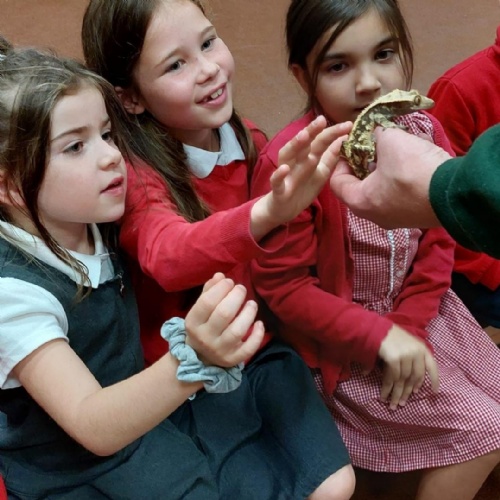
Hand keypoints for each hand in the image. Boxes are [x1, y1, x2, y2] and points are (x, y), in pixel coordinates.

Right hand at [184, 273, 264, 366]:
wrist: (199, 358)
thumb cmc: (202, 326)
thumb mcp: (199, 309)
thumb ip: (209, 291)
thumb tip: (220, 275)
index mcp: (193, 323)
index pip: (207, 302)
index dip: (221, 288)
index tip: (229, 281)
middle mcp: (205, 337)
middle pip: (224, 314)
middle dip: (236, 297)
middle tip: (241, 288)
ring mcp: (219, 350)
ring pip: (237, 331)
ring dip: (248, 314)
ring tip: (252, 303)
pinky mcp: (232, 360)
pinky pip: (248, 349)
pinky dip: (257, 335)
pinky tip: (260, 323)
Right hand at [251, 117, 350, 238]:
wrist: (283, 210)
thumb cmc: (302, 188)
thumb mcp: (320, 173)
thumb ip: (330, 157)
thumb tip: (342, 138)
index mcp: (307, 157)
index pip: (320, 141)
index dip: (332, 132)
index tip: (348, 124)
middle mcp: (295, 161)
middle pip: (304, 144)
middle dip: (312, 131)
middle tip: (322, 120)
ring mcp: (286, 175)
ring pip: (288, 156)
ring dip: (295, 146)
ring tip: (304, 135)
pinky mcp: (278, 190)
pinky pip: (276, 181)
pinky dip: (279, 175)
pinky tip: (284, 168)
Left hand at [329, 127, 450, 228]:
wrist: (454, 192)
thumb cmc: (412, 169)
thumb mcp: (391, 141)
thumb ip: (377, 135)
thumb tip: (377, 131)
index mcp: (359, 202)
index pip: (336, 182)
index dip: (340, 161)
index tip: (350, 146)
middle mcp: (373, 216)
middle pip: (359, 187)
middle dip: (363, 164)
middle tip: (371, 147)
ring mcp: (394, 219)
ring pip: (381, 191)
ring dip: (384, 170)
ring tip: (393, 150)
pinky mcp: (414, 217)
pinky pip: (399, 195)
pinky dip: (400, 178)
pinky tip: (411, 161)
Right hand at [378, 325, 438, 409]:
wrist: (373, 327)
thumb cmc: (388, 335)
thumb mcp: (406, 344)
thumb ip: (412, 359)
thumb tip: (413, 384)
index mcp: (421, 347)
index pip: (432, 367)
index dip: (434, 381)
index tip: (433, 393)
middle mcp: (416, 352)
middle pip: (414, 377)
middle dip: (407, 392)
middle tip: (403, 404)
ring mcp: (406, 355)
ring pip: (402, 380)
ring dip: (396, 394)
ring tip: (393, 404)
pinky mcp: (394, 359)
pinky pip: (391, 378)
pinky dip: (387, 388)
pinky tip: (384, 395)